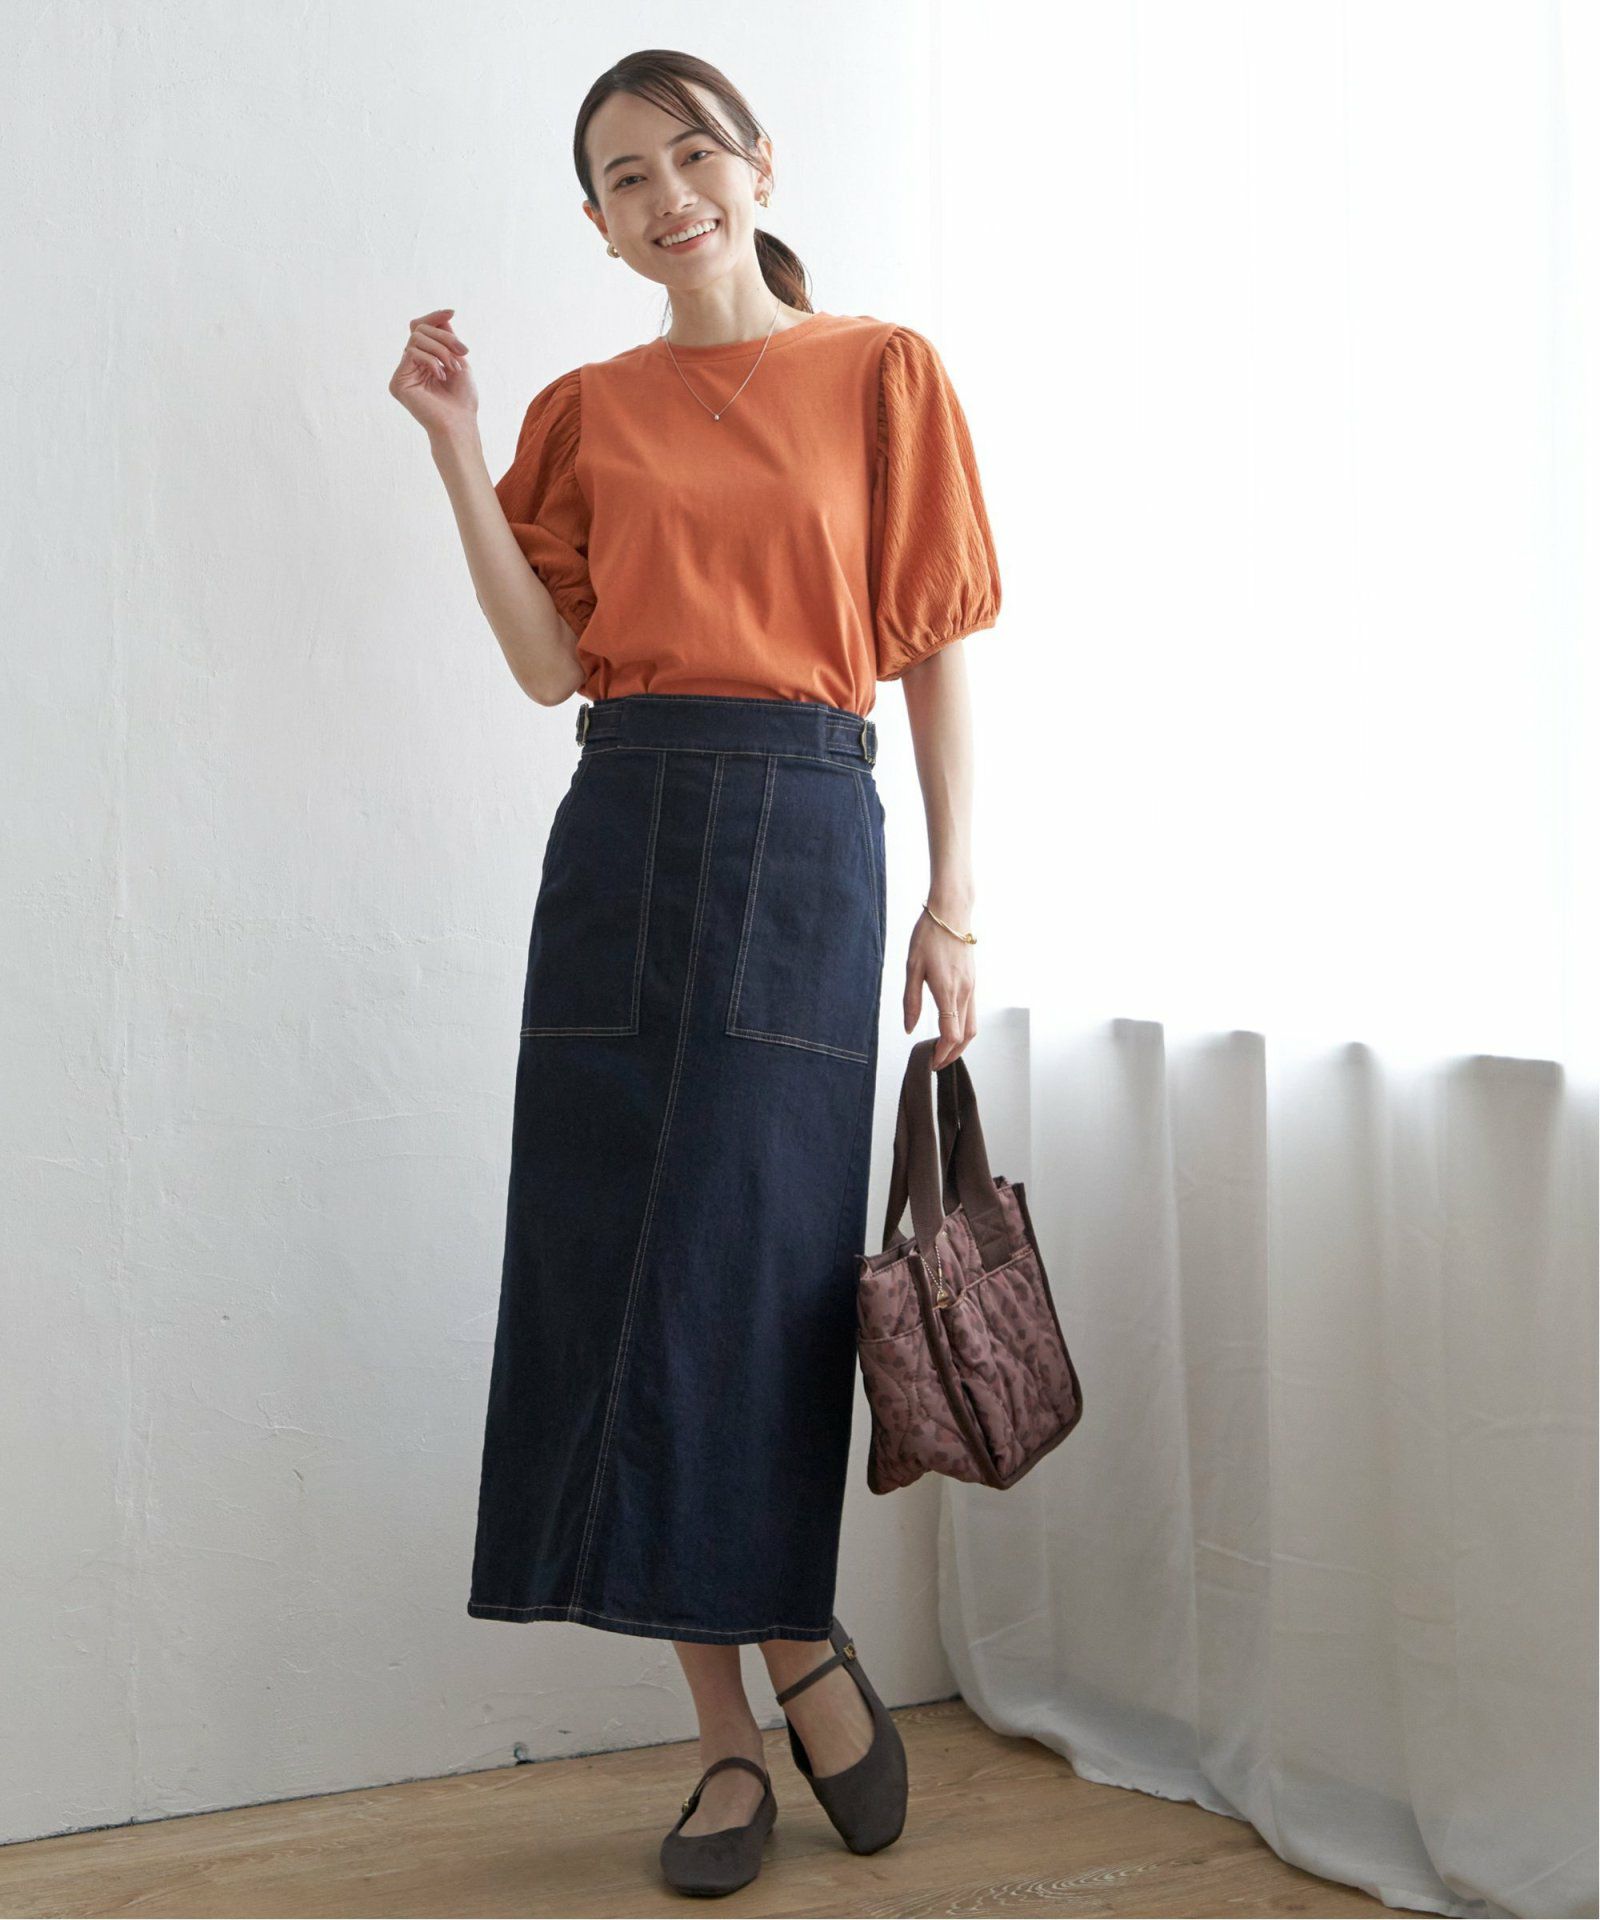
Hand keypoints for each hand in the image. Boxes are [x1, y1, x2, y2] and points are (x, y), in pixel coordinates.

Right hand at [388, 307, 476, 433]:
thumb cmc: (462, 399)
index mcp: (423, 360)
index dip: (435, 318)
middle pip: (420, 330)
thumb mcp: (459, 360)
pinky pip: (411, 353)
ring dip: (441, 350)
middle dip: (444, 337)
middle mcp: (410, 365)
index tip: (452, 311)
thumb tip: (441, 316)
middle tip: (463, 352)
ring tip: (454, 368)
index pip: (422, 329)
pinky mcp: (398, 382)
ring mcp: (403, 374)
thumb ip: (446, 338)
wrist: (460, 424)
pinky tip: (441, 376)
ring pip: (416, 339)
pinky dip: (431, 360)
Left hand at [902, 906, 975, 1067]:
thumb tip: (909, 1028)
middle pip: (965, 1036)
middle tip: (937, 1063)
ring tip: (943, 1051)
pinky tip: (950, 1029)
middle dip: (952, 1055)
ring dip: (960, 1044)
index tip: (931, 1062)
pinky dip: (963, 1028)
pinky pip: (972, 1013)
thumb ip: (911, 1001)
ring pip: (972, 1026)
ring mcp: (972, 987)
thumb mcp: (912, 967)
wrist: (951, 913)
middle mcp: (965, 992)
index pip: (951, 1034)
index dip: (942, 1053)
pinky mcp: (973, 982)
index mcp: (948, 990)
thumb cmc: (929, 936)